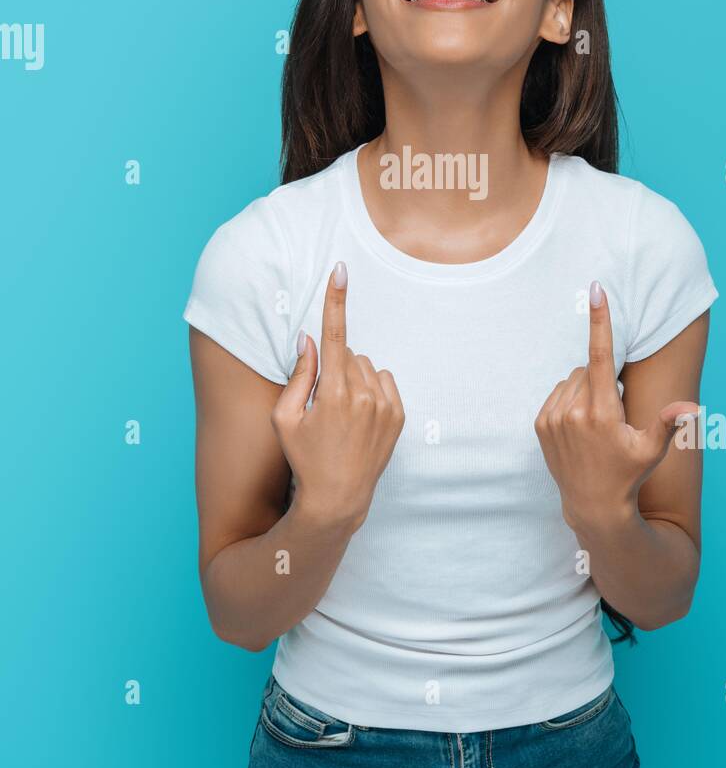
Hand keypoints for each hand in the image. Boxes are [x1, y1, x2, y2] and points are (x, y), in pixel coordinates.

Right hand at [270, 261, 404, 529]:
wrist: (337, 498)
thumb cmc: (303, 458)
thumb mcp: (285, 418)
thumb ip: (298, 375)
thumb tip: (309, 339)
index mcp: (332, 392)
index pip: (334, 334)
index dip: (335, 299)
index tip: (341, 269)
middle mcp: (363, 395)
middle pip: (348, 354)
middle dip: (333, 366)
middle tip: (323, 402)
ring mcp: (385, 405)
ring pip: (367, 367)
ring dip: (353, 378)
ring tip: (342, 414)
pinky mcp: (399, 415)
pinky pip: (384, 382)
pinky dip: (372, 390)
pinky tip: (359, 417)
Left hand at [534, 280, 698, 531]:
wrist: (593, 505)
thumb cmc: (628, 474)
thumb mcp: (652, 450)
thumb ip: (668, 423)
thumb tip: (691, 409)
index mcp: (602, 410)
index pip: (601, 354)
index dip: (600, 320)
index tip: (596, 290)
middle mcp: (573, 410)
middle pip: (590, 369)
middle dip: (603, 380)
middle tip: (614, 414)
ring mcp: (553, 417)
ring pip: (573, 380)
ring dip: (586, 390)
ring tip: (596, 424)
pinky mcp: (541, 424)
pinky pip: (558, 393)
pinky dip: (570, 400)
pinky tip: (579, 425)